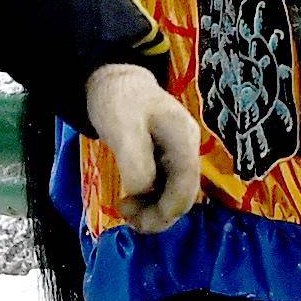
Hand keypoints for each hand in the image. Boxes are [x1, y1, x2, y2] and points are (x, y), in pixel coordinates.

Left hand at [86, 61, 211, 232]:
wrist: (113, 79)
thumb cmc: (117, 100)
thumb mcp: (122, 129)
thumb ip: (136, 162)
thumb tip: (145, 192)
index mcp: (183, 139)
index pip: (186, 186)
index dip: (167, 210)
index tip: (138, 222)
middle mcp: (188, 147)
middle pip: (184, 193)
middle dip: (159, 214)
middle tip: (129, 220)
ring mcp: (179, 152)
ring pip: (176, 193)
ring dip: (154, 209)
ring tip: (126, 210)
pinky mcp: (167, 156)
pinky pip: (166, 185)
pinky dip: (151, 198)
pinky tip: (132, 199)